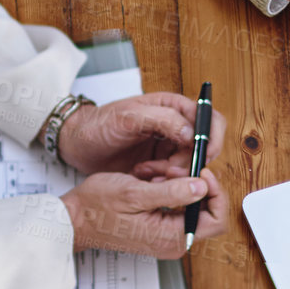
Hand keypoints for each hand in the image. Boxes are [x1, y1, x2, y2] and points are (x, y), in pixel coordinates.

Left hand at [53, 93, 226, 176]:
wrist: (77, 144)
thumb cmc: (98, 124)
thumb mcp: (128, 117)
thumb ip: (162, 119)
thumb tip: (192, 132)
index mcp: (172, 107)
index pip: (209, 118)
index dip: (212, 138)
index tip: (203, 157)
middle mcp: (174, 126)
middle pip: (203, 146)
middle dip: (192, 162)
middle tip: (169, 172)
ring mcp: (167, 146)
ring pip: (190, 164)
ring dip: (176, 174)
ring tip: (149, 173)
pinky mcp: (159, 164)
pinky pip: (175, 177)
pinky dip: (166, 182)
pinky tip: (145, 178)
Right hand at [61, 170, 226, 257]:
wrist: (75, 219)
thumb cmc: (96, 208)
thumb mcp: (135, 193)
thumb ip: (172, 192)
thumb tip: (203, 186)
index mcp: (172, 238)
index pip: (216, 218)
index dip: (215, 191)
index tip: (200, 170)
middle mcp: (174, 241)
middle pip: (205, 208)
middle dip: (191, 182)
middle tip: (170, 168)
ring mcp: (166, 235)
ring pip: (189, 201)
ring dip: (175, 180)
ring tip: (151, 171)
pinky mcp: (159, 227)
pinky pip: (174, 203)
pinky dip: (165, 186)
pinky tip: (147, 177)